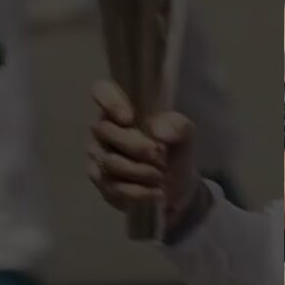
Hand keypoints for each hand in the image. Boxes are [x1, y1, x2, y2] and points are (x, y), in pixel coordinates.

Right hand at [87, 80, 201, 237]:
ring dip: (141, 171)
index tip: (130, 118)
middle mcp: (105, 129)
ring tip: (162, 177)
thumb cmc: (174, 151)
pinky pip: (112, 186)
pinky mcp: (101, 182)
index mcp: (123, 108)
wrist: (177, 187)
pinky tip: (156, 193)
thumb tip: (158, 130)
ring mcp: (99, 155)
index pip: (101, 91)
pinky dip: (138, 192)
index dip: (110, 102)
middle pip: (104, 130)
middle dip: (136, 146)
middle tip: (161, 155)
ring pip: (109, 162)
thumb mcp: (185, 135)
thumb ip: (177, 126)